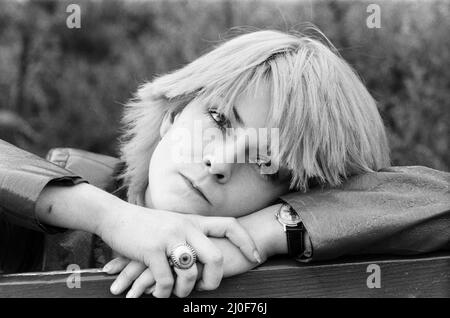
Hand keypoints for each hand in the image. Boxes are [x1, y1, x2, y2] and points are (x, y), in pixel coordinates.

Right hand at [98, 202, 260, 297]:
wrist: (115, 216)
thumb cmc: (146, 225)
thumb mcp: (173, 223)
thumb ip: (190, 234)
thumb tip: (206, 254)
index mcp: (193, 221)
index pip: (230, 226)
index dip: (247, 242)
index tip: (256, 257)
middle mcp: (185, 227)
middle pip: (215, 257)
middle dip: (214, 280)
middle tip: (206, 288)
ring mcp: (169, 238)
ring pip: (191, 273)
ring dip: (185, 291)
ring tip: (177, 294)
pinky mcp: (151, 250)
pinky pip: (167, 281)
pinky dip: (165, 293)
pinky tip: (159, 294)